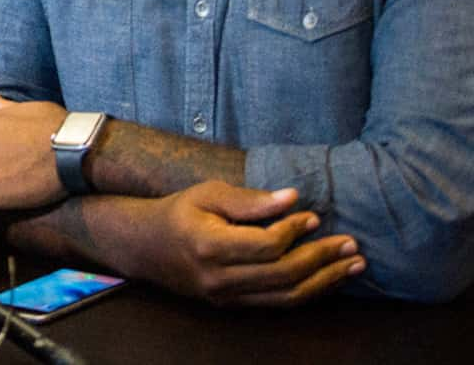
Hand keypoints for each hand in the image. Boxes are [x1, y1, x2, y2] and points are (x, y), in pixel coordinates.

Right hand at [116, 181, 364, 306]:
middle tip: (352, 244)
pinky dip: (308, 291)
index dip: (294, 231)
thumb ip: (250, 199)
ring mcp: (225, 297)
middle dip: (322, 259)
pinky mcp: (232, 306)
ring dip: (325, 281)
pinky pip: (278, 304)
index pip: (266, 245)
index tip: (314, 215)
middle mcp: (218, 278)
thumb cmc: (179, 212)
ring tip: (353, 265)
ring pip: (286, 297)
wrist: (145, 247)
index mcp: (209, 246)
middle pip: (283, 275)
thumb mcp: (207, 193)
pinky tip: (328, 278)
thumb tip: (293, 198)